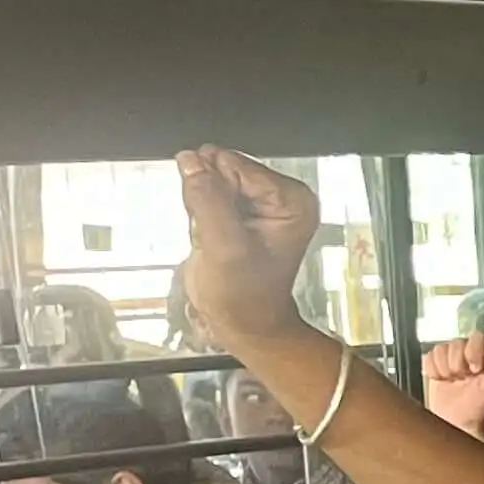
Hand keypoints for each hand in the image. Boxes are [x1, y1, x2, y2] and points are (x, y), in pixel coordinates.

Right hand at [174, 146, 322, 354]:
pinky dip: (198, 212)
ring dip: (200, 206)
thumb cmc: (243, 295)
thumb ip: (207, 200)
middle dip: (207, 197)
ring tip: (212, 237)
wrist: (243, 323)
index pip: (236, 165)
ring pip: (211, 179)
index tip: (219, 224)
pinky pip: (206, 192)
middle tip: (214, 233)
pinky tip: (208, 236)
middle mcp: (282, 195)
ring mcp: (261, 201)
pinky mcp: (241, 210)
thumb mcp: (224, 247)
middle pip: (223, 168)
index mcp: (293, 199)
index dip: (215, 191)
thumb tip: (189, 160)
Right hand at [422, 331, 483, 439]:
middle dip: (458, 363)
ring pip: (440, 348)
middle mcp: (471, 350)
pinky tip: (442, 381)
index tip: (475, 371)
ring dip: (445, 368)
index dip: (473, 352)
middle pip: (456, 342)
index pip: (477, 336)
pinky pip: (428, 356)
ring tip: (453, 381)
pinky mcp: (436, 363)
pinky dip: (433, 370)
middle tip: (463, 379)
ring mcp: (452, 356)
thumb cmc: (482, 407)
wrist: (461, 422)